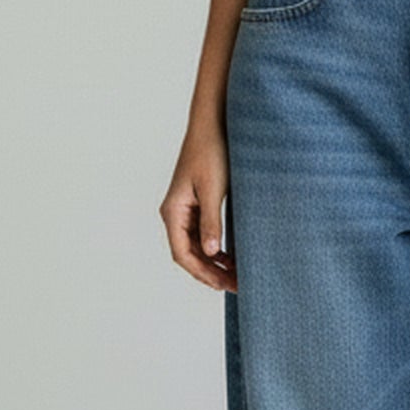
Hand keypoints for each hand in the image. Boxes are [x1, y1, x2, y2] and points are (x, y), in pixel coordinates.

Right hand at [163, 128, 235, 290]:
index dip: (202, 273)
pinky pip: (203, 233)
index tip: (223, 285)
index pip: (183, 254)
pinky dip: (216, 247)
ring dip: (214, 262)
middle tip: (236, 285)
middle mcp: (175, 212)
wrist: (212, 123)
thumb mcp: (213, 189)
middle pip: (189, 254)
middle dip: (210, 272)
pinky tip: (232, 256)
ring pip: (196, 246)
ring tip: (236, 275)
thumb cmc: (211, 152)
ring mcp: (185, 208)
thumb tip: (212, 253)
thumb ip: (211, 221)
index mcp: (173, 211)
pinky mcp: (197, 202)